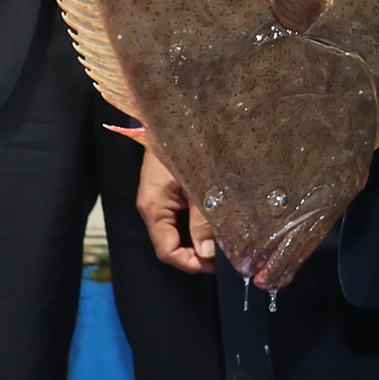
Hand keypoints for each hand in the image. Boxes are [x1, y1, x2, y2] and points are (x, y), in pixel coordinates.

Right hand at [137, 147, 215, 273]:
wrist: (179, 113)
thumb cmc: (188, 145)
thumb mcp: (200, 185)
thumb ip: (203, 220)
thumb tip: (208, 254)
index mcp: (153, 207)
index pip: (167, 251)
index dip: (190, 263)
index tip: (215, 266)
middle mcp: (153, 206)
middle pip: (172, 243)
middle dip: (197, 252)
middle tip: (225, 253)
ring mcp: (161, 197)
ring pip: (178, 229)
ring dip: (199, 237)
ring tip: (223, 238)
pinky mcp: (170, 188)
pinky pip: (181, 214)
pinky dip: (197, 222)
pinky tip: (215, 220)